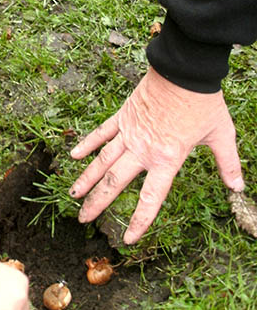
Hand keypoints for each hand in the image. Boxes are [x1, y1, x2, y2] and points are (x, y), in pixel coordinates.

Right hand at [69, 67, 243, 244]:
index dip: (139, 221)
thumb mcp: (221, 135)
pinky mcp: (123, 116)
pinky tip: (74, 155)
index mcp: (167, 159)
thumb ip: (228, 163)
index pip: (150, 198)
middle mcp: (143, 149)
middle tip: (82, 219)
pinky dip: (87, 144)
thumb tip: (238, 187)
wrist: (184, 71)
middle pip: (115, 182)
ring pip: (103, 160)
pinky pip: (102, 133)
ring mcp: (129, 132)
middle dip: (97, 203)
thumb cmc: (204, 103)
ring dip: (86, 179)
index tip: (128, 239)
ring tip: (72, 194)